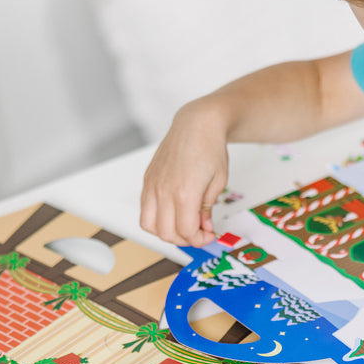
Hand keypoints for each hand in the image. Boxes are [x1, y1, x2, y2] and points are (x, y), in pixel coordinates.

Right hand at [140, 101, 228, 246]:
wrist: (197, 123)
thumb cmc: (210, 148)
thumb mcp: (218, 182)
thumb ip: (207, 209)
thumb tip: (204, 227)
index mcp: (185, 192)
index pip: (186, 232)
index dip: (200, 240)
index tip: (210, 236)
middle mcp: (164, 190)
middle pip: (166, 233)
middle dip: (185, 240)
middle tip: (199, 233)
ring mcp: (152, 185)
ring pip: (149, 226)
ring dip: (167, 232)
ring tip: (184, 225)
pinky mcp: (148, 180)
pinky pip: (145, 210)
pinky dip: (157, 219)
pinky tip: (173, 214)